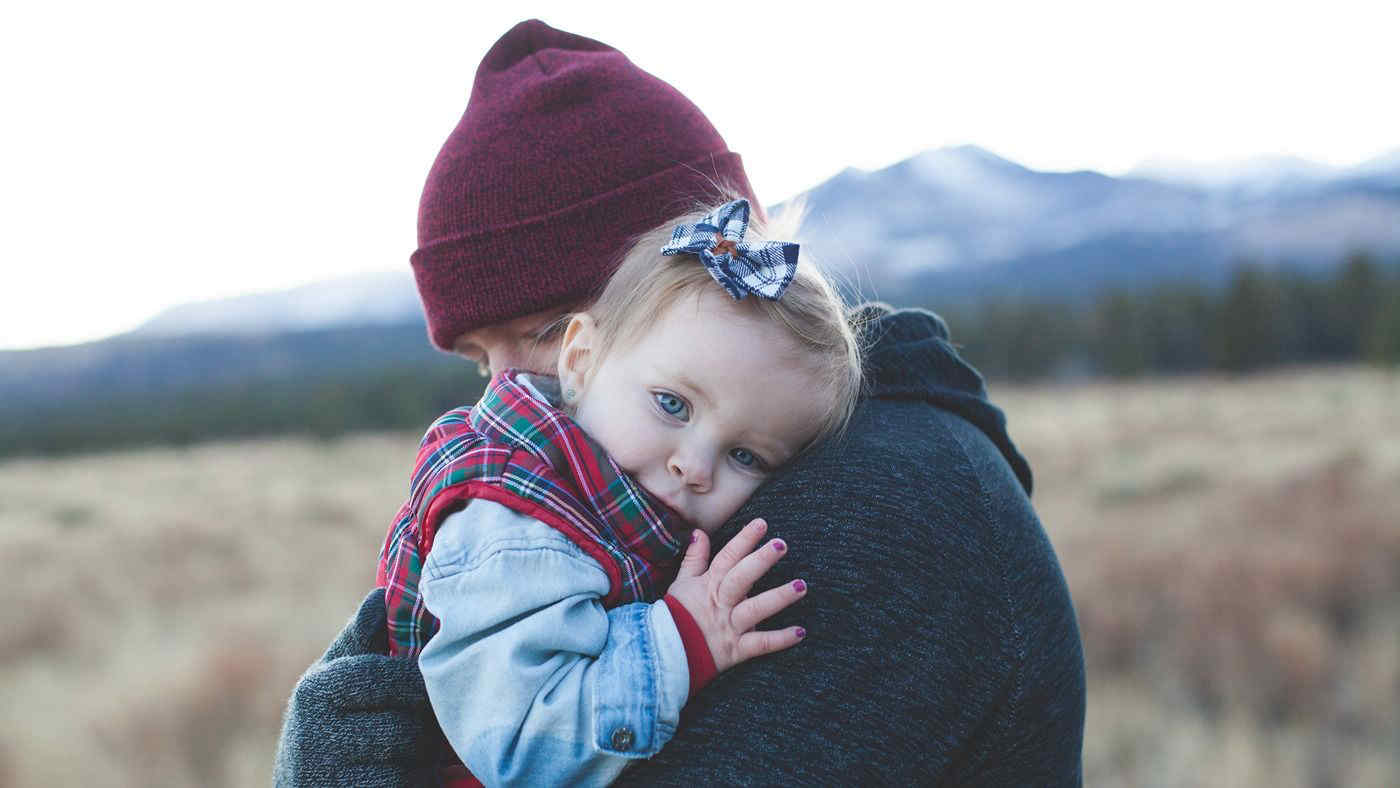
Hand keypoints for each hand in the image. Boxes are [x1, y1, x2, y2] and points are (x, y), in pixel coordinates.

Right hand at [274, 588, 441, 786]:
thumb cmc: (326, 730)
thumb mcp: (332, 683)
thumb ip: (360, 641)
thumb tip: (382, 593)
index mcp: (316, 690)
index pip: (390, 678)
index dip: (419, 686)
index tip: (431, 688)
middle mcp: (315, 735)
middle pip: (409, 726)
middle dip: (426, 728)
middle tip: (427, 727)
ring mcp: (332, 777)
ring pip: (413, 762)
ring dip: (424, 761)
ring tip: (412, 756)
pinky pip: (408, 787)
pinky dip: (416, 785)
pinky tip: (401, 778)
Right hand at [665, 518, 807, 673]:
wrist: (666, 653)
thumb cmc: (676, 616)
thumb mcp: (681, 583)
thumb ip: (694, 558)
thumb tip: (700, 533)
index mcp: (709, 585)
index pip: (727, 558)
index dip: (744, 540)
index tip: (761, 524)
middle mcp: (721, 603)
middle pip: (742, 578)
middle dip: (761, 560)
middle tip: (781, 544)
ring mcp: (729, 626)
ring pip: (756, 609)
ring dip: (779, 597)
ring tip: (801, 586)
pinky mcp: (736, 650)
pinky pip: (761, 644)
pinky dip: (781, 639)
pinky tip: (800, 632)